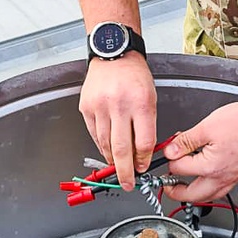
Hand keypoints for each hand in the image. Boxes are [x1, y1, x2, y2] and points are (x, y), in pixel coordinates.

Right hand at [79, 54, 156, 189]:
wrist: (113, 53)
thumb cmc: (134, 75)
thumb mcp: (150, 97)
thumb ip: (147, 125)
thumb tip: (142, 153)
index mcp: (141, 103)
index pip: (143, 141)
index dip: (143, 160)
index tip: (142, 168)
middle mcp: (119, 105)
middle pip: (122, 148)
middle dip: (125, 172)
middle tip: (127, 183)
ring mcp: (100, 106)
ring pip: (105, 144)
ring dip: (112, 160)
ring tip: (117, 168)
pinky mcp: (86, 107)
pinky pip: (93, 133)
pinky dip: (101, 145)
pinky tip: (106, 151)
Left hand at [162, 101, 237, 205]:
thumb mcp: (208, 126)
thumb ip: (186, 141)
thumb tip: (171, 151)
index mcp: (210, 167)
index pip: (179, 169)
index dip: (169, 159)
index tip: (168, 152)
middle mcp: (222, 178)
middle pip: (192, 195)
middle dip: (175, 192)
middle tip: (166, 185)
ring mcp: (233, 178)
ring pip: (208, 196)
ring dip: (193, 193)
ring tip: (183, 184)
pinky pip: (220, 189)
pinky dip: (208, 187)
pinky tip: (206, 177)